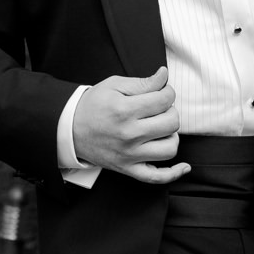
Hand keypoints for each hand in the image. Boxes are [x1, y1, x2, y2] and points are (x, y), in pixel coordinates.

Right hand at [70, 67, 189, 183]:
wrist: (69, 129)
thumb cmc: (93, 105)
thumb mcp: (114, 85)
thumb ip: (142, 82)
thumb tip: (164, 76)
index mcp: (125, 110)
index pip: (164, 99)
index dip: (168, 92)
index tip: (161, 93)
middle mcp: (129, 134)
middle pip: (171, 122)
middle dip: (170, 111)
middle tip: (159, 109)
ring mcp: (129, 155)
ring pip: (170, 148)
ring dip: (171, 135)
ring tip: (160, 129)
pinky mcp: (128, 169)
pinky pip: (157, 178)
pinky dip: (173, 173)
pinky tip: (183, 166)